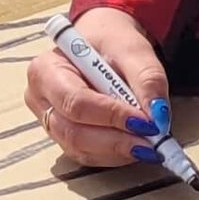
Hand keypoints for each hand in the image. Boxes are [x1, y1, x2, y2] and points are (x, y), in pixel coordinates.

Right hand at [24, 6, 169, 166]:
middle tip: (151, 141)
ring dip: (118, 151)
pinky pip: (88, 156)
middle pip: (73, 132)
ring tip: (149, 144)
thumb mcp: (132, 50)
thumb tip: (158, 115)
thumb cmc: (111, 43)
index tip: (146, 121)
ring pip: (81, 150)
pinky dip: (115, 155)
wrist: (103, 46)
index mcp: (46, 69)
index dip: (110, 116)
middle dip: (116, 140)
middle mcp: (40, 99)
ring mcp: (50, 121)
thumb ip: (147, 78)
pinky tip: (136, 145)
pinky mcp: (65, 138)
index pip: (75, 102)